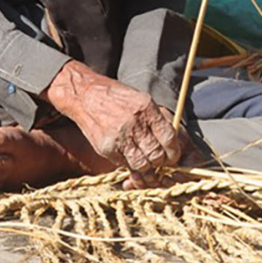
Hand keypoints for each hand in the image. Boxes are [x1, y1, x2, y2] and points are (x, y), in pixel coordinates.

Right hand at [44, 61, 185, 175]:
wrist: (85, 95)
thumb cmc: (117, 98)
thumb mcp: (141, 100)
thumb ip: (158, 120)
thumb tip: (176, 142)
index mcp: (146, 108)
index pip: (169, 138)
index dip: (174, 151)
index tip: (173, 155)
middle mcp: (134, 122)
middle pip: (157, 154)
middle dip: (161, 161)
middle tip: (160, 160)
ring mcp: (119, 136)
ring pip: (142, 164)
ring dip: (147, 167)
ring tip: (146, 161)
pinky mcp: (106, 147)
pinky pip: (125, 164)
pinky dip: (130, 164)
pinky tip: (129, 155)